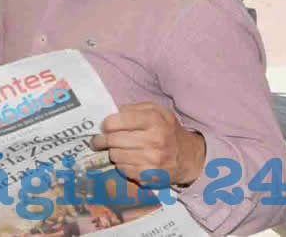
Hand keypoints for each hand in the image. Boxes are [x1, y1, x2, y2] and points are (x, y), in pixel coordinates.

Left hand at [90, 102, 205, 185]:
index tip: (104, 126)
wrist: (187, 156)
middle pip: (112, 140)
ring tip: (117, 148)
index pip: (115, 121)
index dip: (105, 124)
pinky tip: (128, 160)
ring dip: (112, 152)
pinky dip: (121, 164)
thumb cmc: (167, 130)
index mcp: (153, 120)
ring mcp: (152, 160)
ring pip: (115, 155)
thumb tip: (109, 112)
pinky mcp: (149, 176)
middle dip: (101, 140)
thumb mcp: (155, 111)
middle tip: (98, 140)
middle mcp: (154, 140)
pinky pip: (122, 169)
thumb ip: (132, 108)